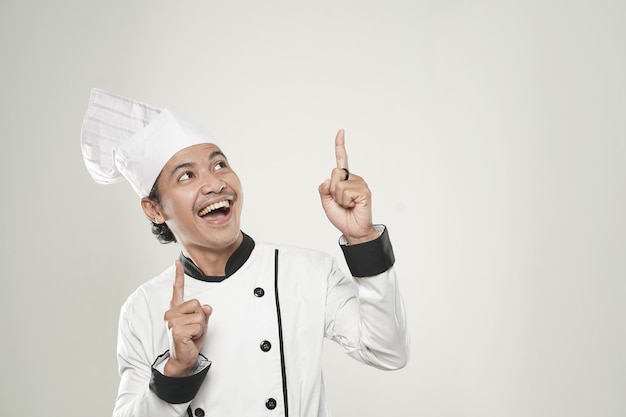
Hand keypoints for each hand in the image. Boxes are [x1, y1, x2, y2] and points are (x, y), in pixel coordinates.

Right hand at [163, 260, 212, 376]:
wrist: (183, 359)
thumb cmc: (190, 341)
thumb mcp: (200, 324)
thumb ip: (203, 313)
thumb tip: (206, 307)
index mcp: (176, 310)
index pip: (177, 290)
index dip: (178, 276)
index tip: (177, 263)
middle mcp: (171, 313)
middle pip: (197, 304)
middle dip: (201, 318)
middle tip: (193, 330)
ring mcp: (172, 321)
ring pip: (200, 316)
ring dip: (201, 327)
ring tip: (192, 336)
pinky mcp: (177, 330)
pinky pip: (199, 326)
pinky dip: (199, 334)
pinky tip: (190, 340)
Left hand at [318, 129, 378, 243]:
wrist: (352, 230)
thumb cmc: (342, 216)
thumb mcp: (326, 202)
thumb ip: (323, 189)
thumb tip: (328, 179)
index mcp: (344, 179)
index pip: (341, 160)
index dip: (340, 146)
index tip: (341, 132)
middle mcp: (353, 179)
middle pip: (334, 173)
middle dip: (332, 190)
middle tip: (341, 202)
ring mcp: (360, 184)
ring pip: (339, 184)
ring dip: (339, 198)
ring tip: (348, 205)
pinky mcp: (364, 191)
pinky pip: (345, 191)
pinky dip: (345, 201)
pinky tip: (353, 206)